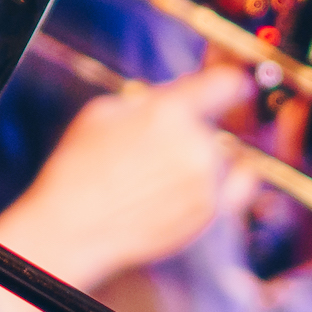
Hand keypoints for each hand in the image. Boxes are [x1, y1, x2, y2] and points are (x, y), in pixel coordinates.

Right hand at [0, 63, 254, 291]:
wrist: (74, 227)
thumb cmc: (79, 167)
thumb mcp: (102, 113)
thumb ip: (148, 99)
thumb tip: (177, 95)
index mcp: (169, 111)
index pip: (225, 84)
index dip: (229, 84)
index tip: (233, 87)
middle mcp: (195, 144)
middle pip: (211, 129)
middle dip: (192, 136)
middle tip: (158, 154)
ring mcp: (206, 182)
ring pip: (221, 160)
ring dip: (202, 163)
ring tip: (161, 181)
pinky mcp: (211, 214)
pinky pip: (237, 190)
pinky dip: (227, 185)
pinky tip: (207, 185)